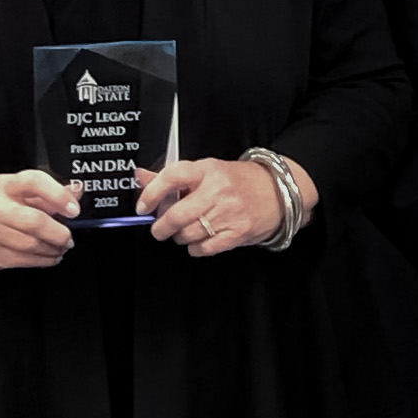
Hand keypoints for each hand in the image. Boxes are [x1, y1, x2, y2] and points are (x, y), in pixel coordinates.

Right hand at [0, 170, 75, 275]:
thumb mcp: (8, 192)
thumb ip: (43, 193)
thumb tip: (76, 191)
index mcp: (2, 186)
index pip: (33, 182)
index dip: (58, 195)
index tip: (73, 209)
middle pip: (35, 221)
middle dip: (59, 233)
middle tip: (68, 237)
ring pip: (31, 244)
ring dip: (53, 249)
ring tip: (61, 247)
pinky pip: (22, 260)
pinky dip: (42, 260)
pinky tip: (50, 257)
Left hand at [135, 158, 292, 255]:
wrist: (278, 191)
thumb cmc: (239, 180)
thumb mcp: (207, 170)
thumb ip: (173, 176)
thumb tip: (139, 176)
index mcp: (208, 170)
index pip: (172, 177)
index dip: (152, 193)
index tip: (142, 206)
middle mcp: (218, 190)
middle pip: (176, 215)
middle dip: (160, 227)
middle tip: (159, 229)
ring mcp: (229, 213)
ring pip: (187, 234)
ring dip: (179, 237)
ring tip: (184, 231)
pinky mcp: (238, 233)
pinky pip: (204, 248)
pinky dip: (195, 248)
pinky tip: (199, 240)